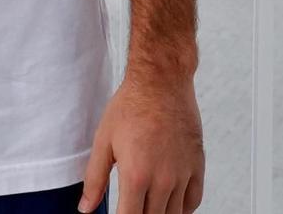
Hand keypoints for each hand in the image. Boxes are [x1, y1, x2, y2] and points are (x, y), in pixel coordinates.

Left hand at [78, 75, 204, 212]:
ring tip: (147, 207)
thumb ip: (94, 179)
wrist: (161, 81)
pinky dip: (182, 210)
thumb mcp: (103, 141)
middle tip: (131, 208)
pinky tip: (169, 204)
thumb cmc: (131, 106)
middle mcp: (163, 179)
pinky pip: (193, 201)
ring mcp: (183, 174)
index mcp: (136, 175)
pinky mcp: (197, 165)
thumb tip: (86, 207)